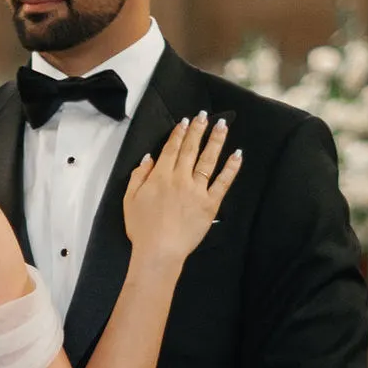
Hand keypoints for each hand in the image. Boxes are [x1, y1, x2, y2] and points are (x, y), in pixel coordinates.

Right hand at [122, 115, 240, 271]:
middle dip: (198, 130)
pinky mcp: (210, 204)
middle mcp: (180, 178)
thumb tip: (148, 158)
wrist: (159, 251)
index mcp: (160, 176)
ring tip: (222, 126)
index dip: (179, 133)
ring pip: (208, 160)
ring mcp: (196, 190)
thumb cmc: (142, 229)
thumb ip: (138, 176)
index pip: (171, 149)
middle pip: (190, 149)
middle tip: (205, 115)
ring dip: (216, 141)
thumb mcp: (129, 200)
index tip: (185, 121)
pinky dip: (231, 168)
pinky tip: (237, 155)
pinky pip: (223, 182)